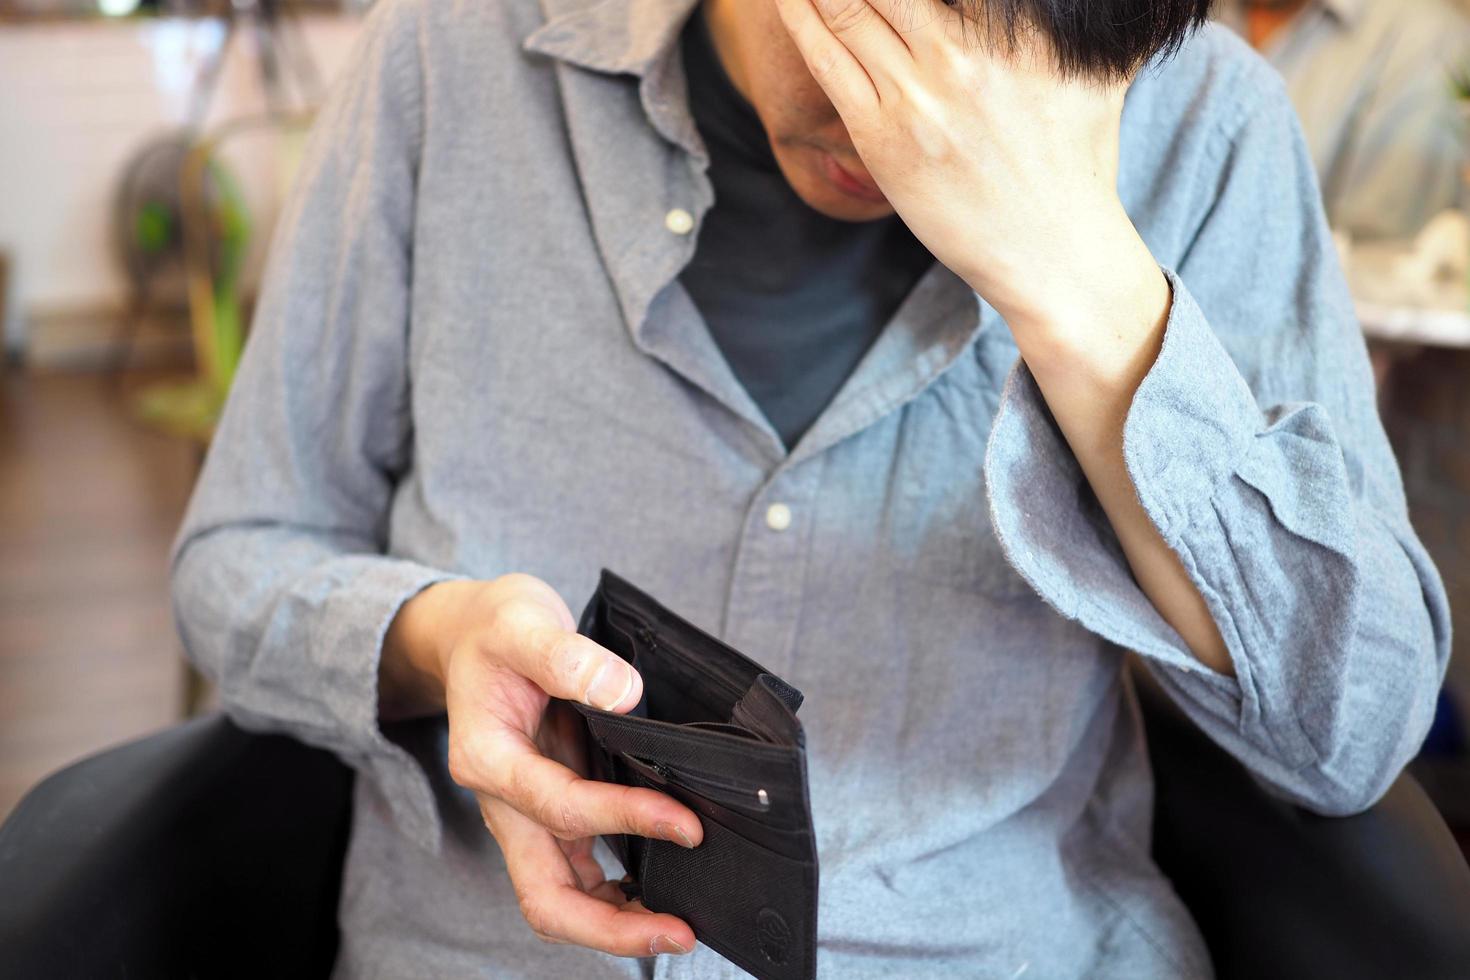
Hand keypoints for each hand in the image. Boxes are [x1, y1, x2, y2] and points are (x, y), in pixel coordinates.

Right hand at [384, 574, 701, 957]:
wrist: (473, 635)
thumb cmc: (496, 629)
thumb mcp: (523, 622)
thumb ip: (568, 657)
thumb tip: (624, 694)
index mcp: (487, 759)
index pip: (560, 808)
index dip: (624, 819)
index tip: (686, 823)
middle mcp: (502, 802)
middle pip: (544, 896)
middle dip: (610, 926)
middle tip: (679, 932)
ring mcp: (525, 815)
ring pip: (559, 899)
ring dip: (616, 922)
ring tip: (680, 928)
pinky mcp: (548, 813)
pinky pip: (576, 875)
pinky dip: (615, 894)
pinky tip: (659, 891)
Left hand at [773, 0, 1166, 346]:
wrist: (1052, 251)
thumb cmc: (1075, 164)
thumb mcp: (1096, 72)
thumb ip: (1074, 22)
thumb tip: (1106, 10)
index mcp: (1015, 28)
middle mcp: (963, 51)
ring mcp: (918, 95)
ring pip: (847, 6)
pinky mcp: (883, 137)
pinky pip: (827, 61)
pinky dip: (800, 18)